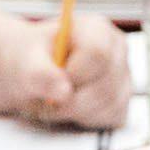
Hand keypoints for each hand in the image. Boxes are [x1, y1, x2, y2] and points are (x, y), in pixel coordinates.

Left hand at [15, 17, 130, 130]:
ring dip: (77, 112)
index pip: (98, 53)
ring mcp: (123, 77)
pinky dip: (87, 120)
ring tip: (56, 104)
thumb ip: (40, 73)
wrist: (31, 73)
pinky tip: (72, 110)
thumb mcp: (27, 60)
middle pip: (106, 84)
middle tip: (48, 101)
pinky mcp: (122, 101)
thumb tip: (63, 92)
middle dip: (72, 101)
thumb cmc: (32, 59)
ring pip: (110, 104)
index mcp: (96, 30)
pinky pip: (112, 117)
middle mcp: (116, 51)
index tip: (56, 82)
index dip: (75, 74)